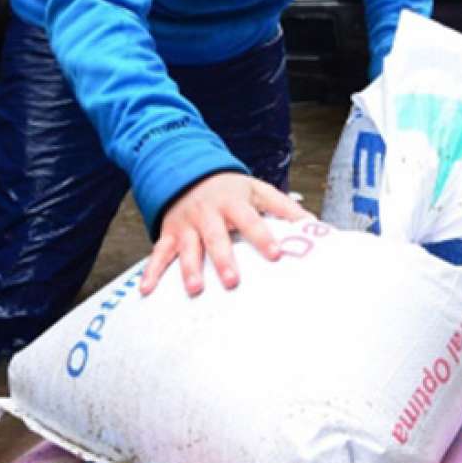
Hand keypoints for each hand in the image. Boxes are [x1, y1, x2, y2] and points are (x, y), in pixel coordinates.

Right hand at [139, 172, 308, 297]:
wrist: (186, 171)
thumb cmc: (230, 189)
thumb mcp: (257, 190)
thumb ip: (284, 208)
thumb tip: (315, 225)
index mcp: (233, 202)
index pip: (250, 219)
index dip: (262, 236)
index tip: (276, 255)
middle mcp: (208, 214)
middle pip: (216, 237)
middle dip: (223, 259)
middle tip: (232, 281)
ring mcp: (186, 225)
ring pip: (187, 248)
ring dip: (189, 269)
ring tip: (195, 289)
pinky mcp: (169, 234)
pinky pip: (158, 254)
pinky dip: (151, 272)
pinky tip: (146, 291)